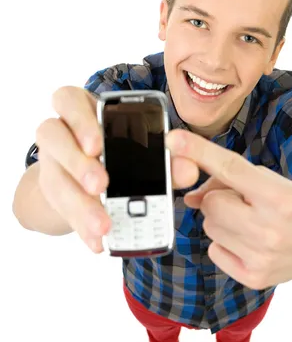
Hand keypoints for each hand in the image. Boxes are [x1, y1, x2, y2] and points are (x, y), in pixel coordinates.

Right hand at [35, 87, 198, 252]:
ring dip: (80, 203)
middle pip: (53, 138)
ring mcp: (52, 163)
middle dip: (78, 163)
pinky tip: (98, 242)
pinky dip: (83, 228)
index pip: (67, 99)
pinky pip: (62, 210)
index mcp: (82, 110)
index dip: (79, 119)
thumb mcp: (141, 151)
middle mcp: (61, 132)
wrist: (89, 178)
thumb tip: (189, 168)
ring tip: (104, 224)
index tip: (96, 144)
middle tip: (101, 185)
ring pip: (54, 178)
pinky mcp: (52, 193)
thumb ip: (164, 159)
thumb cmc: (120, 152)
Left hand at [166, 129, 291, 288]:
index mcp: (280, 197)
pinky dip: (225, 243)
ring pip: (209, 226)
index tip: (175, 140)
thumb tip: (189, 196)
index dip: (200, 152)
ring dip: (222, 221)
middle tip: (243, 203)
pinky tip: (249, 242)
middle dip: (220, 199)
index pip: (231, 169)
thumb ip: (228, 180)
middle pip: (212, 204)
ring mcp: (261, 257)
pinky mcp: (253, 277)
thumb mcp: (270, 182)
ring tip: (249, 223)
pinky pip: (214, 250)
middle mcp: (271, 229)